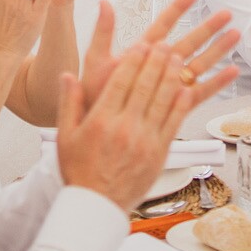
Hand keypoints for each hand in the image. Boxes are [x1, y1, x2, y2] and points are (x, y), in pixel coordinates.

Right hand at [57, 44, 208, 209]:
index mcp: (101, 120)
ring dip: (171, 76)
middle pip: (145, 86)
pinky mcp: (159, 153)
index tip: (143, 44)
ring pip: (162, 100)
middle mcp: (125, 127)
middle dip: (156, 61)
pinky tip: (186, 89)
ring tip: (178, 59)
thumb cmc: (79, 171)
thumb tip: (67, 76)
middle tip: (165, 44)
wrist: (96, 206)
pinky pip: (173, 123)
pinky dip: (180, 104)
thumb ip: (69, 103)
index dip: (134, 60)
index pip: (121, 81)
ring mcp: (144, 140)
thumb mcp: (65, 136)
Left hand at [79, 0, 240, 106]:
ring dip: (218, 49)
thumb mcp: (96, 60)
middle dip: (208, 27)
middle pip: (189, 42)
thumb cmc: (95, 94)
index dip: (178, 9)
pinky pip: (200, 91)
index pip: (164, 25)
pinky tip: (232, 72)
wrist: (97, 126)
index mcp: (143, 51)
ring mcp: (169, 83)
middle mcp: (160, 65)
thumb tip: (104, 2)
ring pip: (199, 63)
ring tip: (236, 35)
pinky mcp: (176, 102)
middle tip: (226, 13)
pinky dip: (217, 83)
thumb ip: (103, 32)